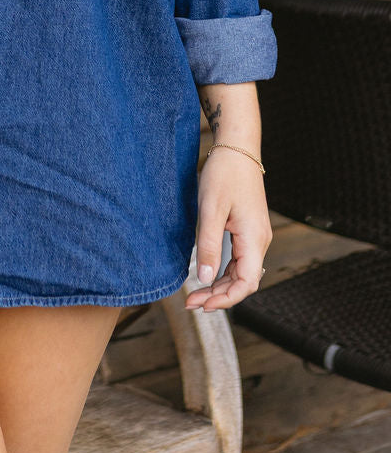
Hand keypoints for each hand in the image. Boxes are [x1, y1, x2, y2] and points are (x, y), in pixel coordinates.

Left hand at [185, 145, 271, 311]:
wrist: (237, 147)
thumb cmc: (224, 174)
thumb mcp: (211, 209)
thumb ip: (208, 245)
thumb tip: (203, 278)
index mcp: (254, 238)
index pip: (247, 283)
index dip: (226, 299)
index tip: (202, 305)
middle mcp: (259, 240)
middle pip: (244, 281)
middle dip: (219, 295)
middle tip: (192, 303)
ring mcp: (255, 235)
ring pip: (241, 272)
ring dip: (220, 285)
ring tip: (196, 294)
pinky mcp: (248, 229)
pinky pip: (239, 259)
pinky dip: (224, 271)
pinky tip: (208, 275)